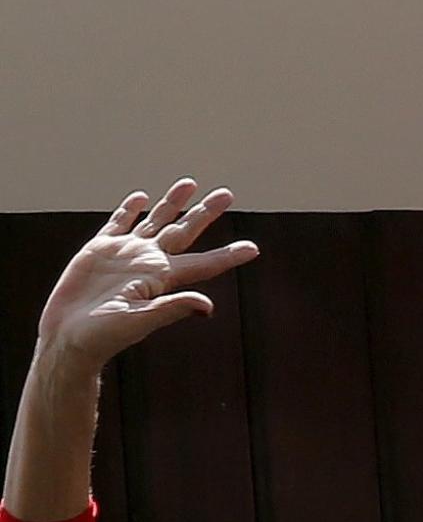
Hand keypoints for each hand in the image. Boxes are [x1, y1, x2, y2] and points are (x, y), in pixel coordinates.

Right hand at [37, 179, 255, 375]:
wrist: (69, 337)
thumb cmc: (105, 336)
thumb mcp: (141, 321)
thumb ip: (172, 308)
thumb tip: (208, 307)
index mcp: (163, 278)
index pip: (204, 264)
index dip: (228, 255)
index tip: (253, 249)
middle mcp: (149, 262)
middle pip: (184, 231)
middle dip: (205, 212)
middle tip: (226, 193)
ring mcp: (126, 253)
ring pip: (156, 220)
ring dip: (173, 203)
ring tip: (189, 184)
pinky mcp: (99, 250)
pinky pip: (119, 224)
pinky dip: (130, 210)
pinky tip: (142, 198)